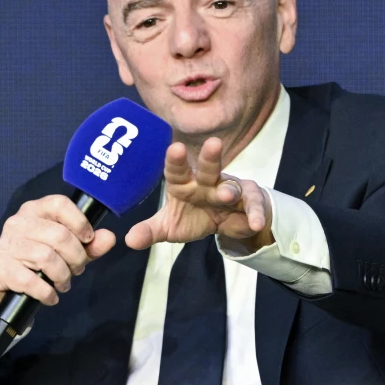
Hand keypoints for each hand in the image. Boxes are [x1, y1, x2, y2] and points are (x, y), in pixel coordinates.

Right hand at [0, 195, 116, 327]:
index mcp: (35, 211)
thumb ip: (89, 245)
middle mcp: (18, 223)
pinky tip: (50, 296)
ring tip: (63, 284)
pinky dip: (46, 293)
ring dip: (62, 277)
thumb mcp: (67, 253)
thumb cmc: (37, 264)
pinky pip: (31, 280)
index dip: (79, 222)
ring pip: (47, 258)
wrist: (2, 287)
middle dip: (76, 258)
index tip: (87, 240)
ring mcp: (6, 244)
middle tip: (77, 270)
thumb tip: (109, 238)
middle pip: (59, 235)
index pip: (60, 204)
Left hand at [125, 137, 273, 249]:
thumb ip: (150, 231)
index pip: (177, 170)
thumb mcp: (170, 227)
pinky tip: (255, 223)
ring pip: (231, 185)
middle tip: (213, 144)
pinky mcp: (249, 200)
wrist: (227, 223)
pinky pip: (252, 204)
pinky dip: (255, 213)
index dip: (175, 160)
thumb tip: (129, 240)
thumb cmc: (194, 217)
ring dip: (229, 189)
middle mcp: (206, 182)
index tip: (174, 148)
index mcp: (184, 184)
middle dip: (210, 157)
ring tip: (226, 196)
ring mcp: (229, 189)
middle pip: (207, 167)